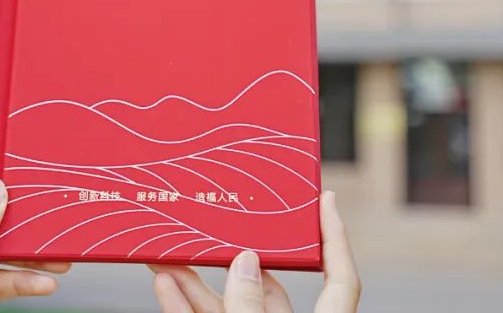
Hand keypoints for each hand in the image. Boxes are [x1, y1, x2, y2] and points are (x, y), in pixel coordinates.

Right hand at [150, 190, 359, 312]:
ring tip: (168, 249)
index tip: (325, 199)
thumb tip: (245, 262)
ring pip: (224, 303)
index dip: (336, 239)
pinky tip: (162, 283)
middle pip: (265, 283)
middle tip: (214, 215)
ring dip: (193, 278)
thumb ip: (250, 306)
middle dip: (232, 250)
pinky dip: (180, 305)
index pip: (340, 279)